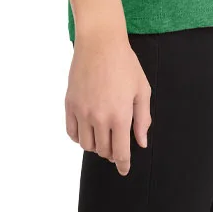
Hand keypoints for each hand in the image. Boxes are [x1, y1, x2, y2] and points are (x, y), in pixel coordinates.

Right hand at [65, 28, 151, 175]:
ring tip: (102, 135)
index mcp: (120, 116)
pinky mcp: (70, 104)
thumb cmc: (125, 63)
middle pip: (103, 151)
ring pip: (87, 145)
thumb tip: (141, 142)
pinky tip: (87, 130)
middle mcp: (99, 118)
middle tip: (116, 145)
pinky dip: (79, 137)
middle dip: (111, 153)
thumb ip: (143, 118)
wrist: (100, 42)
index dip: (123, 165)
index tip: (124, 170)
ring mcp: (82, 112)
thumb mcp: (142, 89)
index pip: (120, 153)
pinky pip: (72, 132)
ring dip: (96, 145)